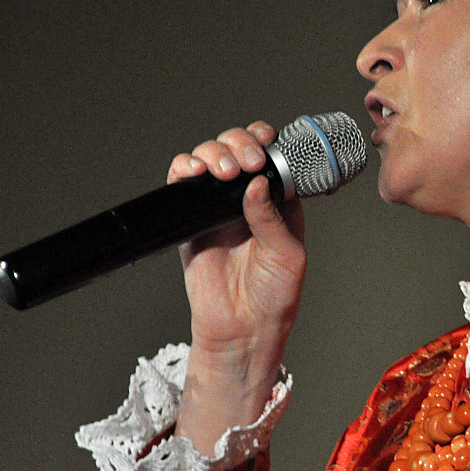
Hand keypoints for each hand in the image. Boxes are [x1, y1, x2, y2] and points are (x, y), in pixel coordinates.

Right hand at [167, 121, 307, 447]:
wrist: (242, 329)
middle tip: (245, 162)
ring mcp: (219, 208)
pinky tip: (190, 171)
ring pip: (210, 160)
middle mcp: (248, 199)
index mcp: (279, 202)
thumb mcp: (286, 255)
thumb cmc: (274, 296)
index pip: (272, 157)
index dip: (266, 141)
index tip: (265, 141)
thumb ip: (271, 218)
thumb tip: (256, 183)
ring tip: (221, 170)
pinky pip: (183, 187)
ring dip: (213, 152)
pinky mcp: (192, 221)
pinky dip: (183, 169)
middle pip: (238, 150)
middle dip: (239, 144)